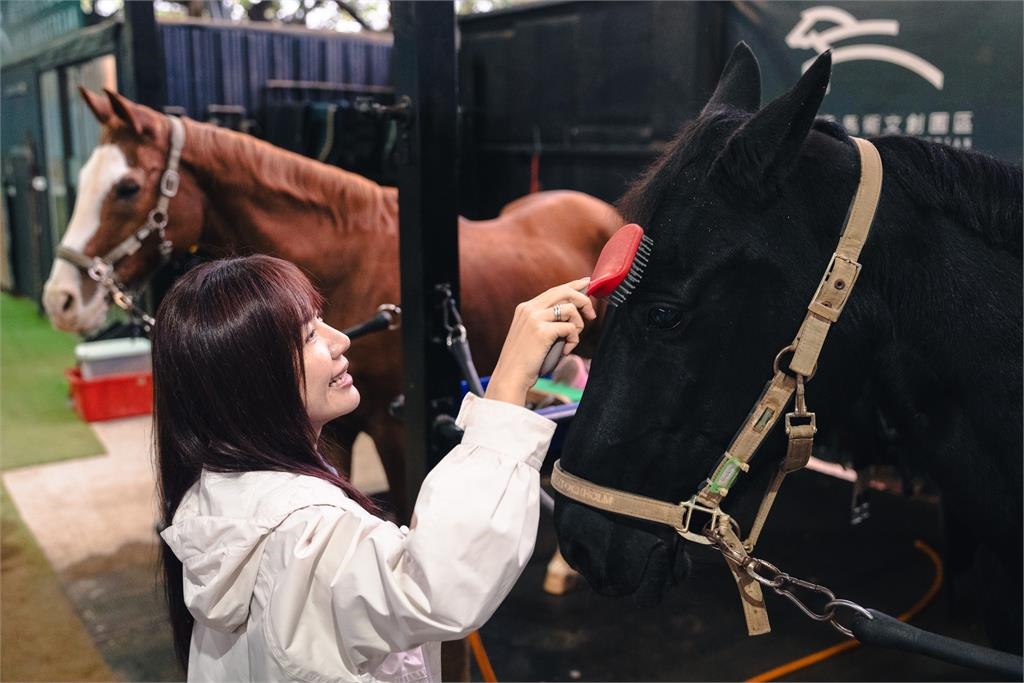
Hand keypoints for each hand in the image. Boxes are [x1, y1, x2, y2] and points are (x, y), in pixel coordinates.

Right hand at [485, 277, 595, 405]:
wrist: (511, 376)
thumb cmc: (524, 360)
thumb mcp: (531, 334)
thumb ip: (546, 320)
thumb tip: (571, 311)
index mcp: (525, 308)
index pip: (555, 290)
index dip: (573, 285)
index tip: (587, 284)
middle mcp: (529, 309)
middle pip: (565, 292)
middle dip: (584, 300)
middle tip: (591, 315)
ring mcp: (534, 318)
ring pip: (570, 309)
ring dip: (578, 325)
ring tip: (572, 340)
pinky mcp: (542, 331)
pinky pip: (570, 328)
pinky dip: (573, 340)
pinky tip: (566, 350)